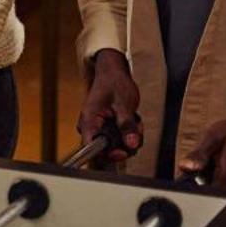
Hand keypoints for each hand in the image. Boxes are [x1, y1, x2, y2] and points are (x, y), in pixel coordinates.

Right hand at [77, 49, 143, 164]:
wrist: (113, 72)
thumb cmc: (114, 83)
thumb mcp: (124, 104)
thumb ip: (127, 125)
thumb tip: (132, 144)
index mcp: (89, 121)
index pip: (92, 148)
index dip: (108, 153)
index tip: (123, 151)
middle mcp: (91, 128)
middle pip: (107, 150)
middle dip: (126, 143)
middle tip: (136, 130)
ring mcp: (98, 128)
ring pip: (116, 145)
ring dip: (130, 136)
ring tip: (135, 120)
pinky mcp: (106, 128)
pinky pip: (119, 139)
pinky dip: (129, 132)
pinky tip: (132, 120)